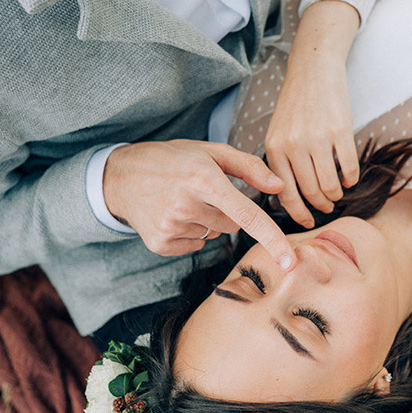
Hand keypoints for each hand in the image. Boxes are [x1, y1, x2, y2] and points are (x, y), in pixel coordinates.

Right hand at [104, 140, 297, 268]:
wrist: (122, 176)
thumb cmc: (171, 159)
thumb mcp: (209, 151)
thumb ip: (248, 167)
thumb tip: (278, 186)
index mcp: (203, 179)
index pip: (246, 216)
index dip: (272, 239)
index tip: (290, 261)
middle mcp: (186, 205)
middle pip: (232, 225)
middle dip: (225, 210)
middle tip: (201, 191)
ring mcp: (171, 227)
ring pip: (213, 234)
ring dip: (206, 220)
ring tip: (182, 200)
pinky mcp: (160, 243)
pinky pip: (195, 245)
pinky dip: (190, 232)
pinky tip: (172, 214)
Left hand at [265, 61, 356, 227]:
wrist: (314, 70)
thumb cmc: (296, 104)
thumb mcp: (277, 132)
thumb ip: (280, 161)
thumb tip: (288, 196)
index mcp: (274, 148)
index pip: (285, 193)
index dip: (298, 212)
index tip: (307, 222)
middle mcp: (293, 145)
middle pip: (310, 191)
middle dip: (321, 204)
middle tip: (327, 206)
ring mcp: (317, 138)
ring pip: (330, 184)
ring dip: (336, 194)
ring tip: (338, 192)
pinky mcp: (340, 131)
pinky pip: (349, 167)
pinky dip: (352, 178)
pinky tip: (351, 178)